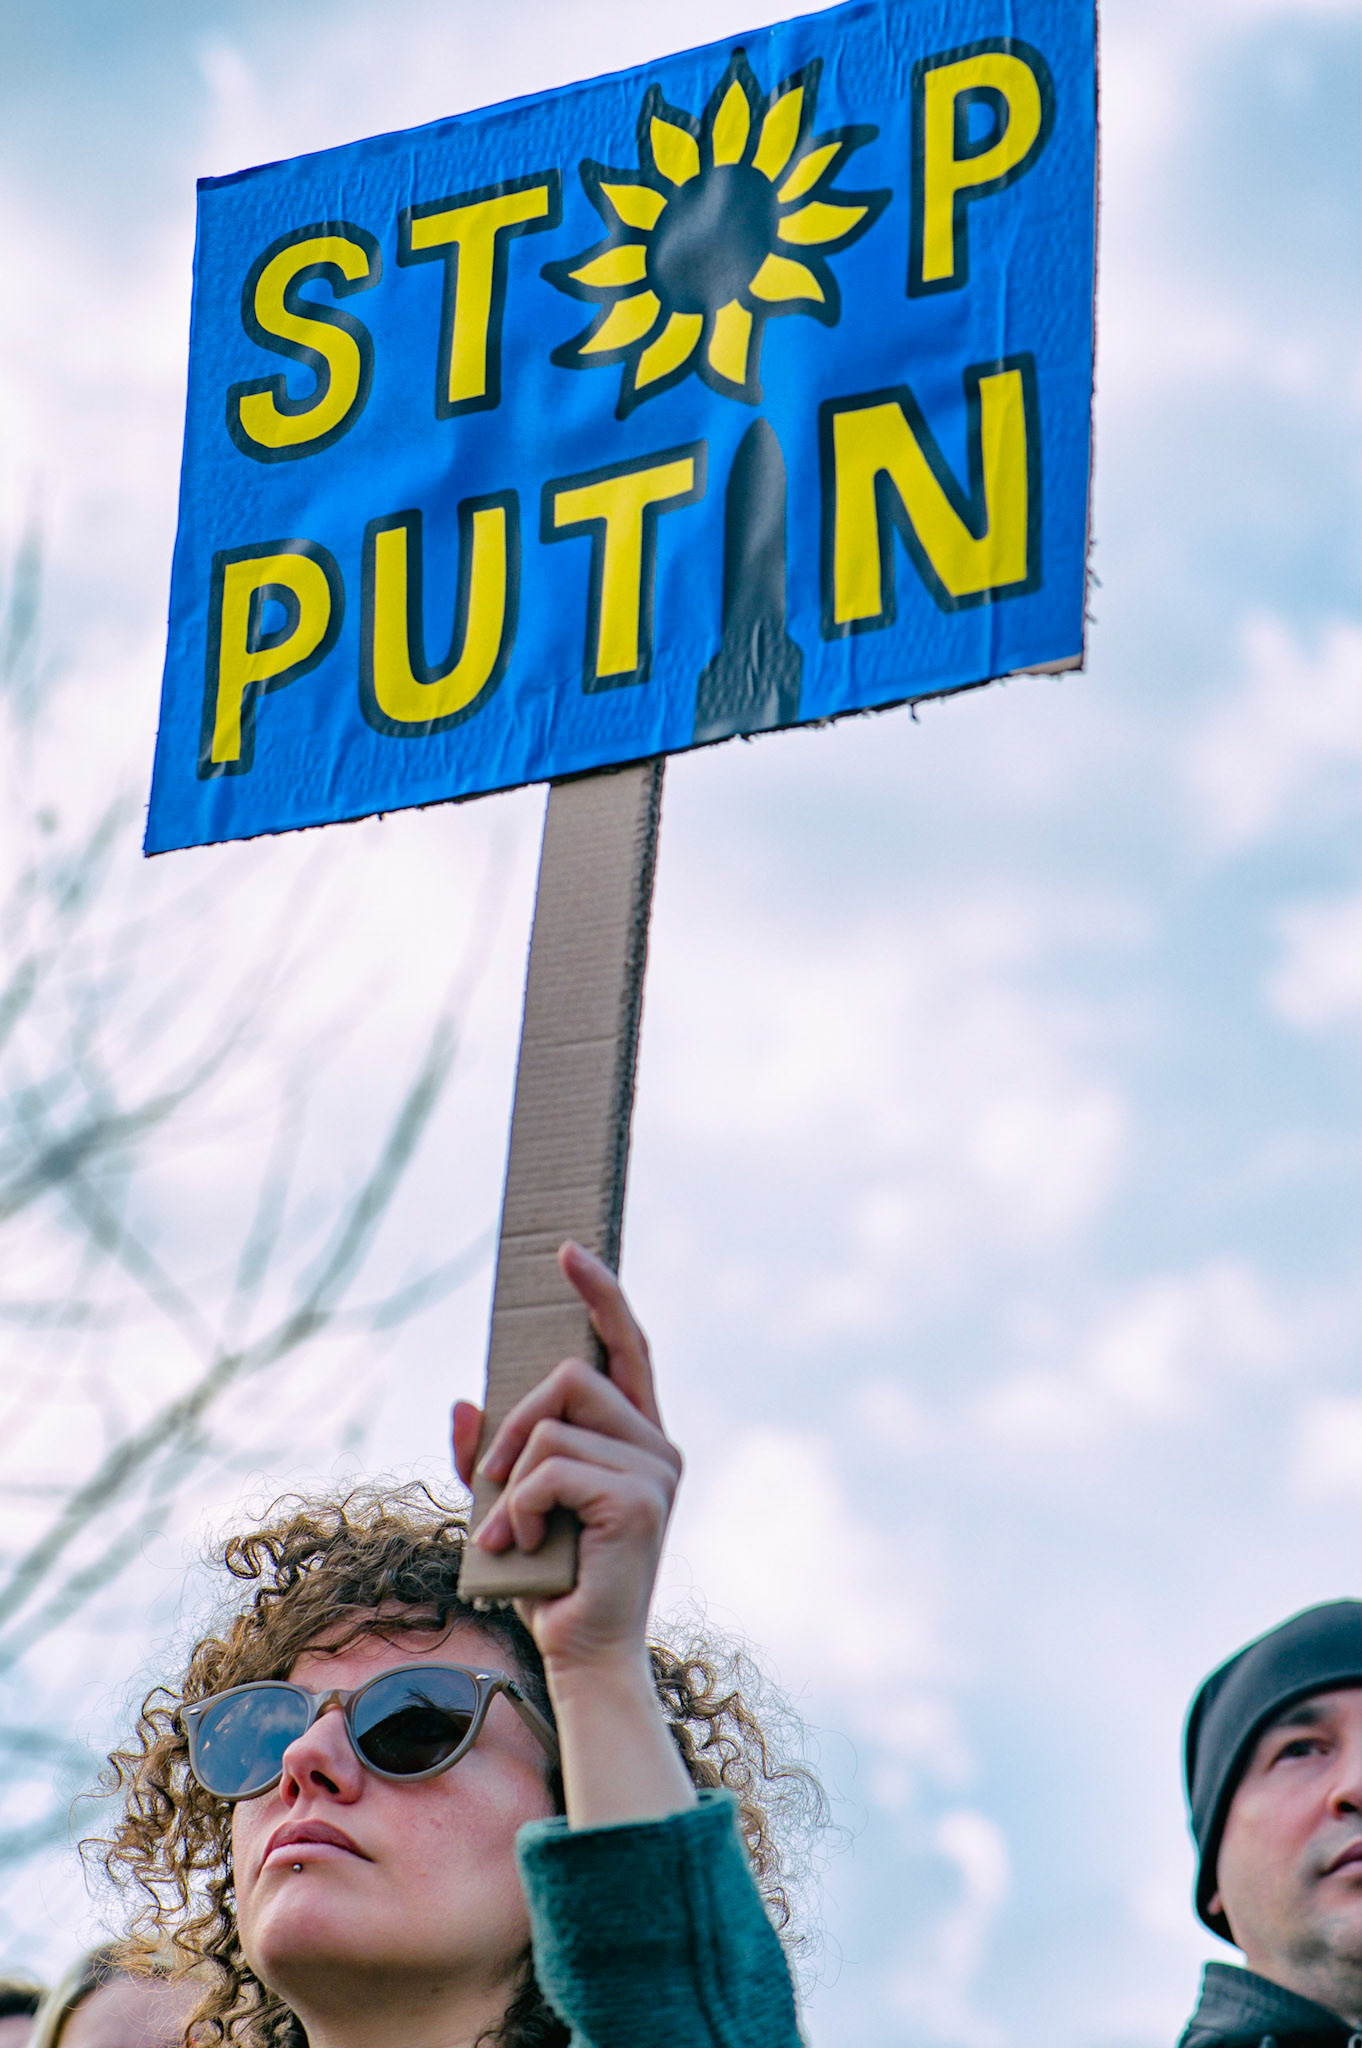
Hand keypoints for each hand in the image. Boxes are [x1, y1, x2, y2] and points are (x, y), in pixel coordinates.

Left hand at [451, 1242, 682, 1678]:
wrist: (584, 1655)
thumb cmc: (550, 1582)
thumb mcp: (510, 1505)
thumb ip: (491, 1455)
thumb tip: (462, 1402)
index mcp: (638, 1437)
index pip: (627, 1345)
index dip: (601, 1294)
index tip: (567, 1251)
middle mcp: (658, 1445)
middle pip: (572, 1375)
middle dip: (518, 1423)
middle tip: (495, 1483)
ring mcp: (656, 1470)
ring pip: (552, 1426)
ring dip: (511, 1483)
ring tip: (510, 1536)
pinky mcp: (640, 1499)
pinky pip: (550, 1470)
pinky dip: (518, 1509)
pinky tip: (521, 1548)